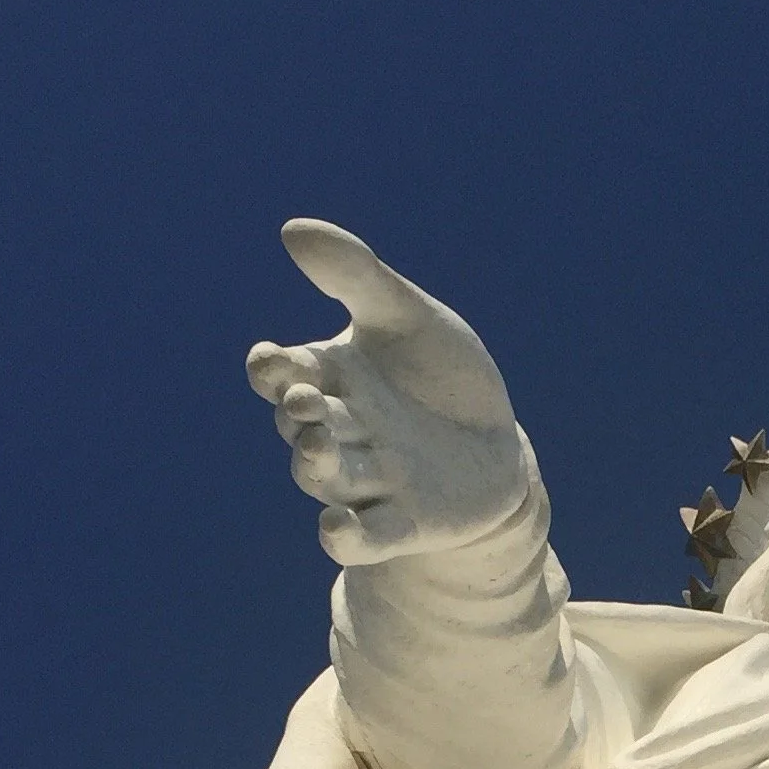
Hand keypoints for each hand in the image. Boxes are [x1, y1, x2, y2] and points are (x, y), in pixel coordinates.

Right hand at [246, 220, 529, 566]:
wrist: (498, 441)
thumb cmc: (443, 375)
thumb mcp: (409, 317)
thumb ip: (358, 278)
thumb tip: (293, 230)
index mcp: (329, 378)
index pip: (280, 373)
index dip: (270, 370)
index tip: (274, 362)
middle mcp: (338, 431)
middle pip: (298, 427)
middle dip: (298, 416)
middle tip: (306, 402)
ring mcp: (367, 481)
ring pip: (324, 478)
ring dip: (315, 464)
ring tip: (318, 444)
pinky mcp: (400, 524)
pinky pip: (361, 539)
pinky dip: (345, 536)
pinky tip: (335, 528)